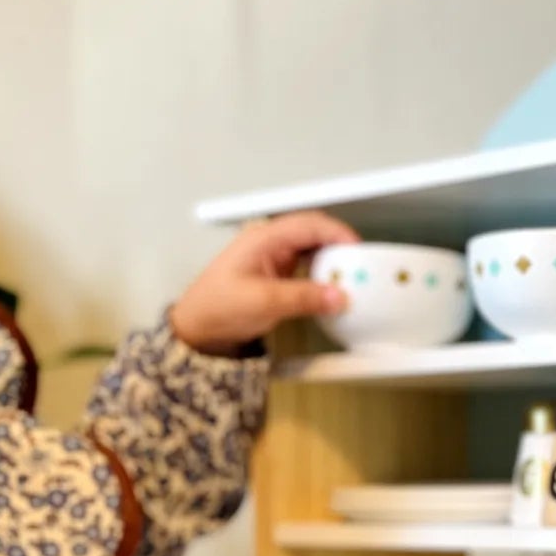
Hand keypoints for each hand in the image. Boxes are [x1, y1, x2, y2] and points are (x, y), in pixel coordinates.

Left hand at [170, 210, 359, 354]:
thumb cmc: (219, 308)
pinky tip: (330, 289)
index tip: (359, 251)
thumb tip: (340, 297)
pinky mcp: (274, 277)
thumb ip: (304, 297)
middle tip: (360, 267)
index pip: (309, 224)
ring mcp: (272, 259)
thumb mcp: (263, 302)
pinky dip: (321, 276)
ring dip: (331, 262)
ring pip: (310, 251)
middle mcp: (270, 243)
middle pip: (313, 234)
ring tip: (350, 278)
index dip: (338, 233)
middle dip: (339, 246)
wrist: (195, 330)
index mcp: (265, 238)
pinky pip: (305, 268)